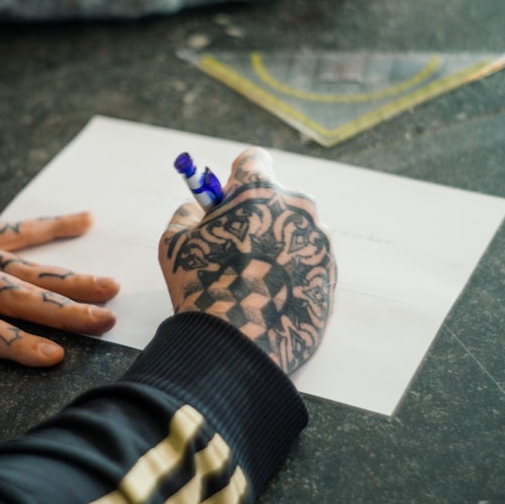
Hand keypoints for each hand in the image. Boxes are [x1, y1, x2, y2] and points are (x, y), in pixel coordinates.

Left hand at [0, 144, 119, 365]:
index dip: (10, 341)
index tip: (52, 356)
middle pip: (13, 291)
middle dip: (62, 309)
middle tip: (106, 319)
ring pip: (24, 263)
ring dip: (69, 276)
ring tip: (110, 286)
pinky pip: (15, 229)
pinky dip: (51, 225)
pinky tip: (87, 219)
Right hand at [159, 148, 335, 374]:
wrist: (239, 342)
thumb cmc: (203, 286)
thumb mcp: (174, 243)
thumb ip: (187, 215)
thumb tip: (196, 209)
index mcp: (259, 189)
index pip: (253, 160)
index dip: (236, 178)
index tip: (227, 199)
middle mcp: (297, 206)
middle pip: (278, 197)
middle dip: (259, 215)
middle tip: (236, 247)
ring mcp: (319, 240)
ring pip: (295, 231)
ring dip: (277, 246)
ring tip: (253, 280)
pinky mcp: (330, 272)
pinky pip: (308, 261)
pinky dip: (292, 272)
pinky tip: (270, 297)